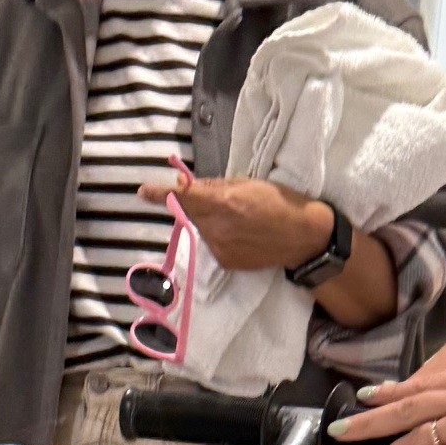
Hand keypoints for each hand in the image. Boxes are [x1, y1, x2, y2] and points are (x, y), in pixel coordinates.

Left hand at [139, 169, 339, 276]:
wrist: (302, 237)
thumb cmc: (279, 201)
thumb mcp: (248, 183)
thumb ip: (215, 186)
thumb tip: (187, 185)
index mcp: (222, 202)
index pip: (183, 197)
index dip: (161, 193)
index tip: (143, 191)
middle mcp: (216, 227)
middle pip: (191, 213)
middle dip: (195, 204)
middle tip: (221, 201)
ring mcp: (219, 247)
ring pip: (202, 228)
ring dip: (211, 220)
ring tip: (239, 218)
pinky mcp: (225, 261)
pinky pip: (213, 244)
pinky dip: (221, 236)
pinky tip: (242, 234)